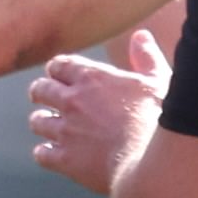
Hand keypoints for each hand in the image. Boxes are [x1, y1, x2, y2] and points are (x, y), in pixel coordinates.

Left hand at [29, 26, 165, 197]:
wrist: (154, 161)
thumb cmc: (161, 119)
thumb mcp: (158, 81)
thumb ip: (146, 57)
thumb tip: (140, 36)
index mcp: (93, 78)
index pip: (59, 65)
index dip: (58, 70)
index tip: (60, 75)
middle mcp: (73, 101)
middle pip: (40, 90)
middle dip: (41, 92)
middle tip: (45, 97)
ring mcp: (66, 131)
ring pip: (37, 122)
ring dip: (42, 122)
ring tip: (50, 126)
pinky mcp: (65, 159)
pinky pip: (41, 153)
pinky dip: (45, 153)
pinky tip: (53, 153)